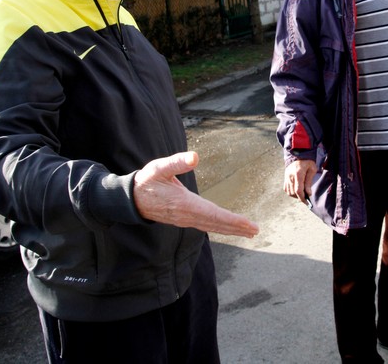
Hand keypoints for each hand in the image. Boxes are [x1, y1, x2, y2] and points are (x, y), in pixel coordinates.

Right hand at [133, 151, 258, 237]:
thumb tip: (194, 157)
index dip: (232, 220)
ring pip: (212, 226)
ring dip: (231, 229)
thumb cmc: (147, 180)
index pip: (214, 214)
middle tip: (255, 230)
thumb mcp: (159, 167)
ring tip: (248, 230)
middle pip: (216, 223)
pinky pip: (206, 225)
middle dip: (237, 227)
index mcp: (184, 203)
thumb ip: (177, 162)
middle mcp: (187, 215)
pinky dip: (220, 226)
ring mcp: (185, 219)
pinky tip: (228, 226)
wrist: (131, 199)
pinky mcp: (184, 219)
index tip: (248, 224)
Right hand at [284, 159, 316, 202]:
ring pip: (289, 192)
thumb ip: (309, 181)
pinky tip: (296, 191)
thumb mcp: (312, 169)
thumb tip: (308, 193)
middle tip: (306, 197)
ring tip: (302, 194)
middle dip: (300, 197)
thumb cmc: (307, 162)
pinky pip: (286, 189)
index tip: (307, 201)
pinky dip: (291, 193)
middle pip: (293, 192)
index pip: (298, 190)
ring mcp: (286, 178)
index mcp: (298, 173)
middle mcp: (290, 176)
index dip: (302, 198)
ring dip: (295, 195)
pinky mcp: (285, 178)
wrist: (298, 155)